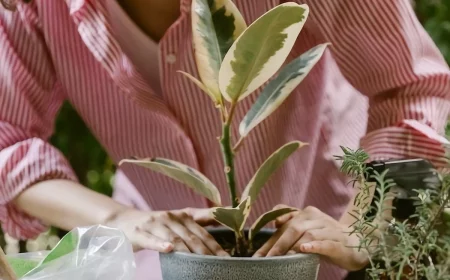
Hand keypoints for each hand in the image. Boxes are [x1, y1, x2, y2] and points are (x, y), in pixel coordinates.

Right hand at [105, 207, 227, 255]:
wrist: (123, 220)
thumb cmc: (156, 223)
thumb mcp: (178, 220)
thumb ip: (198, 222)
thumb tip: (222, 219)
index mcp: (183, 216)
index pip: (203, 231)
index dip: (215, 244)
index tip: (227, 257)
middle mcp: (171, 217)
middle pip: (192, 237)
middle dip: (206, 252)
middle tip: (218, 265)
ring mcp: (155, 224)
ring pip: (175, 239)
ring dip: (188, 251)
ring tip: (200, 262)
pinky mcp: (140, 232)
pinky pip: (152, 240)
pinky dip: (160, 245)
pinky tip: (169, 249)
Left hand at [253, 205, 368, 270]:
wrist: (358, 241)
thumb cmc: (326, 238)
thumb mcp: (306, 231)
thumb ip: (289, 230)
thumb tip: (270, 235)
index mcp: (305, 213)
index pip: (283, 224)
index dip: (269, 239)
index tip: (256, 256)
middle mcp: (316, 217)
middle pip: (293, 228)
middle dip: (278, 244)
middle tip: (267, 259)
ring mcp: (329, 228)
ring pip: (308, 235)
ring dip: (293, 247)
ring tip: (282, 259)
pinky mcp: (340, 241)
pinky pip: (325, 242)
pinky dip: (314, 246)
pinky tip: (304, 250)